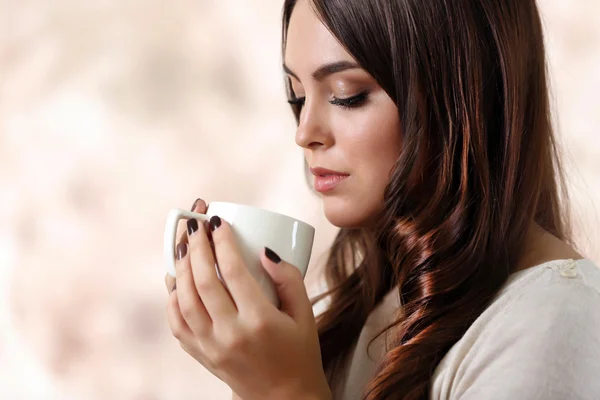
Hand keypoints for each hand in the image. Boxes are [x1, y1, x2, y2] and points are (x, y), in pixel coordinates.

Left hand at [164, 198, 330, 399]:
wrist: (285, 399)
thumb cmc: (299, 354)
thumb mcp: (305, 314)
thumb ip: (289, 278)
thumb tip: (264, 251)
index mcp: (260, 321)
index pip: (233, 271)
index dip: (222, 241)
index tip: (218, 221)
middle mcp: (230, 334)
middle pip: (203, 281)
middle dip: (196, 246)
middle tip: (196, 223)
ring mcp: (211, 347)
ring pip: (184, 300)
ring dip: (180, 267)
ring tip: (182, 243)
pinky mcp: (201, 356)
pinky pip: (177, 323)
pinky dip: (172, 298)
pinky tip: (175, 278)